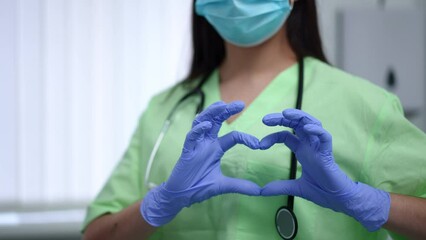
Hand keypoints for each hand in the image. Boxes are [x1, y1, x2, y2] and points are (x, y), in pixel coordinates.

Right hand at [141, 101, 260, 226]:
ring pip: (201, 122)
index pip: (233, 136)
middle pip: (216, 121)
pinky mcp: (186, 152)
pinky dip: (197, 130)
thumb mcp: (223, 185)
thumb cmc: (199, 186)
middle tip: (241, 104)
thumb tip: (258, 191)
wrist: (181, 196)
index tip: (258, 145)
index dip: (245, 138)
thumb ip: (240, 185)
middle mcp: (206, 143)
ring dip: (211, 113)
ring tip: (222, 105)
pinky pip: (190, 137)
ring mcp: (196, 146)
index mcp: (215, 148)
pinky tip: (205, 126)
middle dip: (226, 111)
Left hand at [260, 109, 389, 230]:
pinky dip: (317, 130)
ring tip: (285, 113)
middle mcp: (310, 145)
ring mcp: (319, 148)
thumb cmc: (321, 190)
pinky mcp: (328, 153)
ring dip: (299, 116)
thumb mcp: (295, 187)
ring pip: (311, 123)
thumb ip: (279, 187)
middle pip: (296, 124)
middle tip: (265, 119)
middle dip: (282, 118)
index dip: (272, 137)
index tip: (260, 145)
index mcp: (302, 150)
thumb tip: (261, 191)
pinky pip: (325, 137)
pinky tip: (307, 128)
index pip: (285, 135)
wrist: (338, 200)